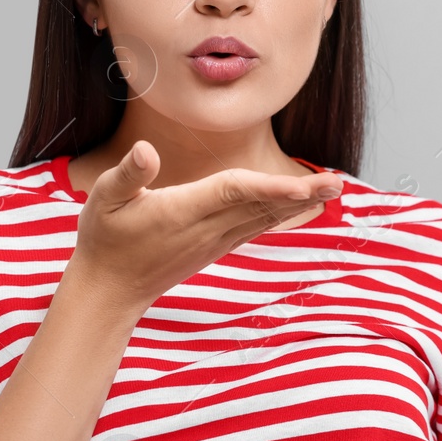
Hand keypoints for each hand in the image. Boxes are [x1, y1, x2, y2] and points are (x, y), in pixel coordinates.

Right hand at [64, 139, 341, 311]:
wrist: (110, 290)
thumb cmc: (104, 239)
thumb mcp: (103, 198)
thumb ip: (128, 174)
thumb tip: (146, 149)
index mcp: (184, 210)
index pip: (235, 192)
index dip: (271, 186)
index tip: (304, 184)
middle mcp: (208, 227)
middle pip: (261, 205)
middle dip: (301, 194)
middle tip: (338, 184)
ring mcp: (215, 239)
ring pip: (264, 216)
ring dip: (298, 202)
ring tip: (332, 190)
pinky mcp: (216, 245)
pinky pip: (255, 225)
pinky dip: (280, 212)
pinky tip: (300, 203)